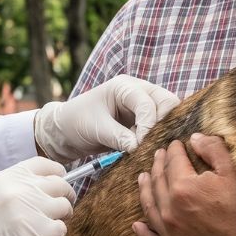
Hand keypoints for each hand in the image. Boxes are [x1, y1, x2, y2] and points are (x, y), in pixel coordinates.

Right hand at [0, 157, 73, 235]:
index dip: (57, 175)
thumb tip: (41, 188)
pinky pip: (60, 229)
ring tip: (47, 227)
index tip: (57, 186)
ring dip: (60, 217)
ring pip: (64, 207)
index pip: (46, 165)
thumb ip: (14, 187)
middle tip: (60, 209)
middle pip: (61, 185)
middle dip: (64, 197)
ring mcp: (31, 210)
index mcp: (7, 177)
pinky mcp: (37, 234)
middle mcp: (21, 189)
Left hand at [34, 74, 179, 163]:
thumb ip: (118, 137)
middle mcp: (138, 91)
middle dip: (163, 123)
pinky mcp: (143, 120)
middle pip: (167, 101)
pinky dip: (158, 136)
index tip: (141, 145)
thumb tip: (139, 148)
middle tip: (152, 144)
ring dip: (163, 130)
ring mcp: (142, 105)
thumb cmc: (77, 122)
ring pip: (168, 113)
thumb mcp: (96, 129)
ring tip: (150, 147)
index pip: (147, 102)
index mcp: (124, 87)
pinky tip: (148, 149)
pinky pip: (161, 125)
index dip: (148, 124)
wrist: (67, 130)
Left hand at [133, 134, 235, 235]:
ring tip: (143, 178)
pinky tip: (137, 225)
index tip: (176, 144)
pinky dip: (142, 232)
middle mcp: (170, 209)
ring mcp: (168, 233)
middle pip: (158, 181)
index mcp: (183, 187)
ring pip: (149, 206)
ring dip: (144, 189)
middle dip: (158, 164)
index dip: (175, 150)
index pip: (174, 162)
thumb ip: (213, 150)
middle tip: (159, 155)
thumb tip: (195, 138)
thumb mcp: (233, 174)